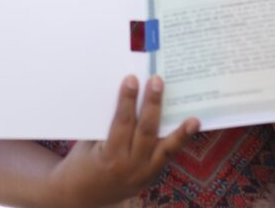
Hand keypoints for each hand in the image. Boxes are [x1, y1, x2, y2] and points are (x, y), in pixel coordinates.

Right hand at [49, 75, 198, 206]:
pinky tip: (190, 128)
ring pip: (165, 149)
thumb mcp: (88, 143)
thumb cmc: (81, 162)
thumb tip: (125, 95)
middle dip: (153, 104)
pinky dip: (179, 142)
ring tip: (194, 119)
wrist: (82, 196)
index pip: (122, 123)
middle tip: (157, 81)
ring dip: (180, 132)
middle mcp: (129, 167)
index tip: (131, 79)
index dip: (127, 100)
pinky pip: (166, 156)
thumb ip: (106, 123)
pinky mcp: (151, 177)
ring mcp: (143, 175)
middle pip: (146, 131)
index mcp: (110, 157)